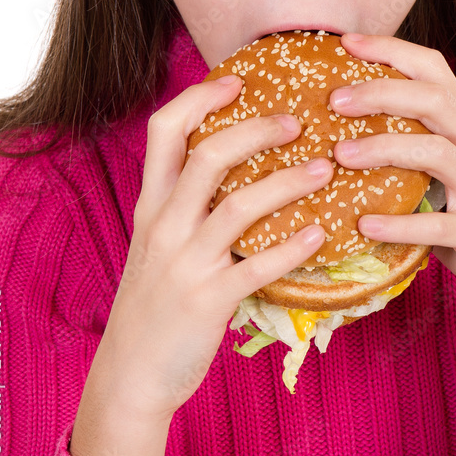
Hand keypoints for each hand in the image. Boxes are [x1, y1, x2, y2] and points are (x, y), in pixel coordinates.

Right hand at [93, 77, 327, 422]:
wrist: (130, 374)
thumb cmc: (154, 300)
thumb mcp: (156, 243)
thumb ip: (184, 203)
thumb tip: (236, 166)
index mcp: (152, 203)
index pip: (166, 130)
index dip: (201, 98)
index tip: (237, 80)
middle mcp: (164, 225)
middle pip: (208, 156)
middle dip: (256, 130)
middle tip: (298, 122)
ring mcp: (184, 263)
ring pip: (238, 206)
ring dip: (287, 183)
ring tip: (325, 170)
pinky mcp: (207, 301)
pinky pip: (257, 267)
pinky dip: (292, 247)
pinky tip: (321, 233)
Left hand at [329, 33, 455, 340]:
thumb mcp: (448, 184)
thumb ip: (411, 157)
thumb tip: (338, 137)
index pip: (435, 71)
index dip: (391, 50)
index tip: (345, 42)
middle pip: (435, 101)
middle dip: (381, 92)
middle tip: (333, 99)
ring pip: (438, 152)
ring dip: (384, 149)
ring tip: (340, 155)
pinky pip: (441, 225)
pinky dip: (400, 224)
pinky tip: (364, 225)